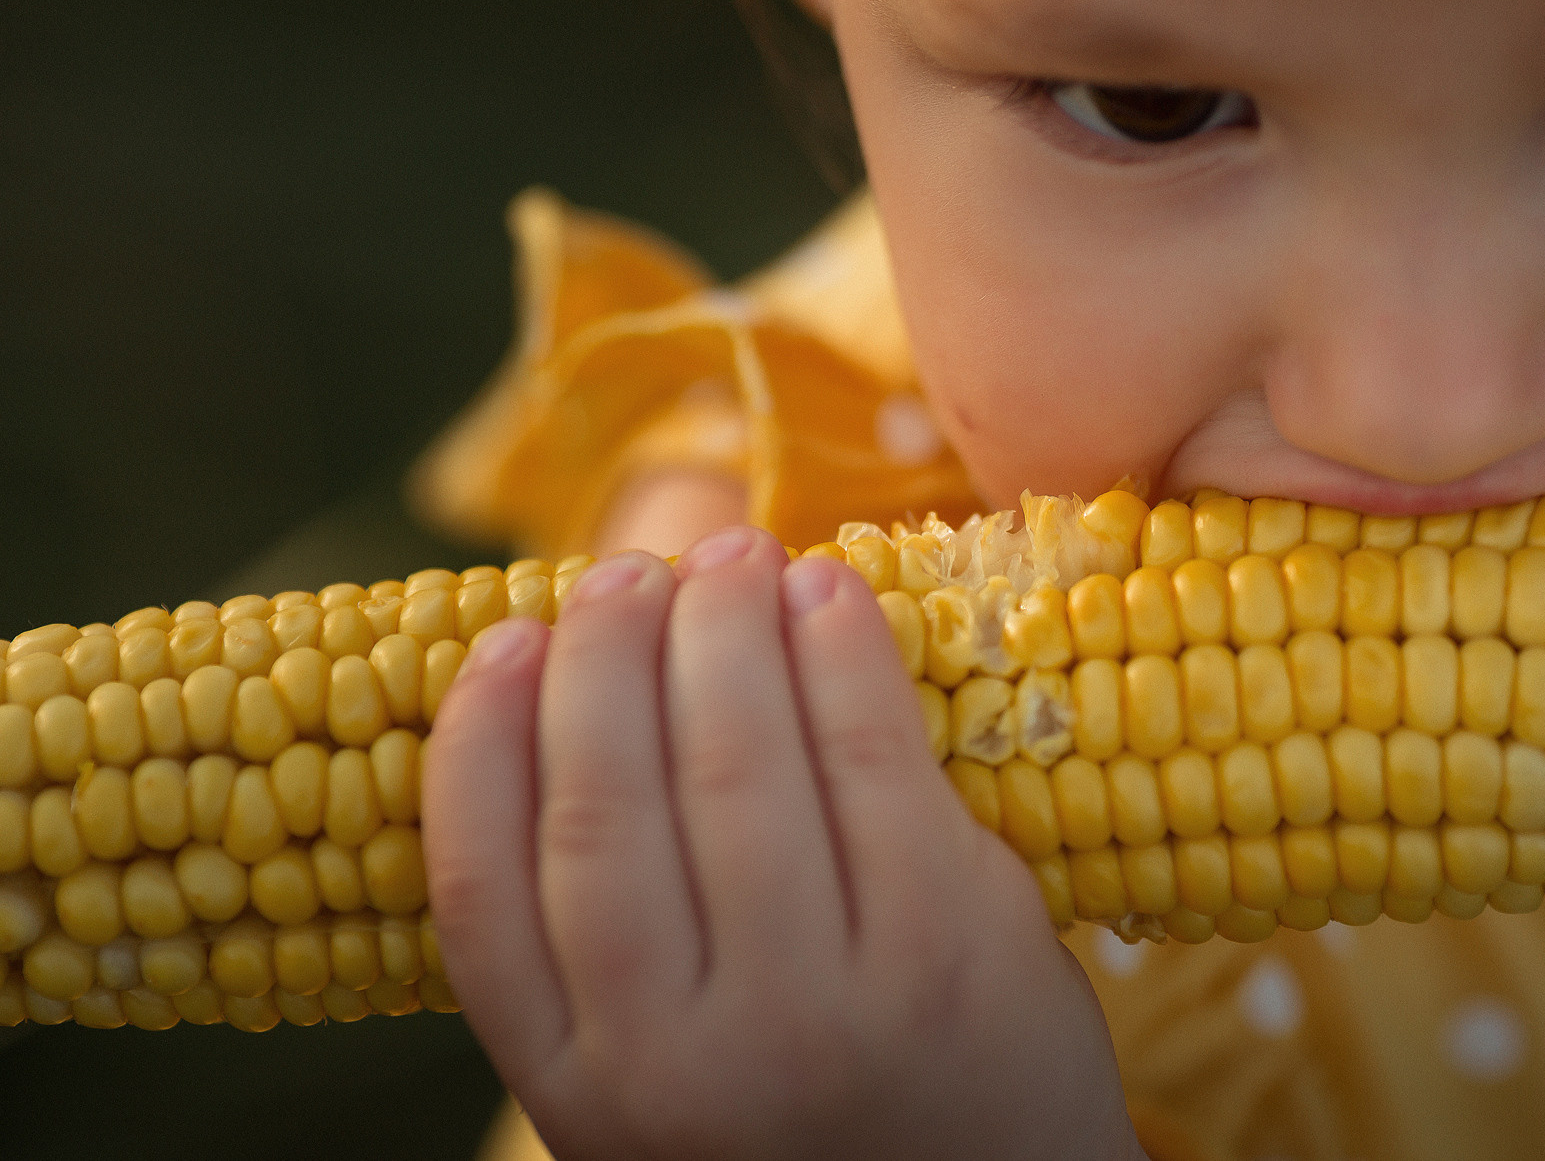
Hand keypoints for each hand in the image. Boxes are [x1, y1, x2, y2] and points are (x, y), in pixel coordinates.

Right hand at [424, 527, 1142, 1160]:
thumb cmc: (816, 1112)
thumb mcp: (670, 1076)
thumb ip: (613, 942)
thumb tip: (565, 701)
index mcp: (581, 1092)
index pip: (483, 889)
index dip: (482, 741)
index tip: (504, 639)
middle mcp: (679, 1066)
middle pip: (607, 809)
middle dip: (607, 659)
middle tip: (626, 572)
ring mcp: (818, 1014)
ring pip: (733, 771)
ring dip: (721, 631)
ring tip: (728, 556)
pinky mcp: (945, 954)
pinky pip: (870, 763)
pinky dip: (837, 656)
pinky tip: (823, 592)